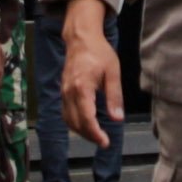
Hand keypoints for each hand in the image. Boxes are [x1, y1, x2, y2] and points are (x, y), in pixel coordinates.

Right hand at [61, 18, 125, 145]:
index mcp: (82, 88)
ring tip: (96, 135)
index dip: (95, 134)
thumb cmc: (99, 52)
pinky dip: (75, 122)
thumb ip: (114, 96)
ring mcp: (64, 92)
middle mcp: (69, 92)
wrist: (81, 39)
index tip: (105, 142)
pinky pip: (66, 112)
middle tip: (103, 141)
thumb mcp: (113, 72)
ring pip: (68, 120)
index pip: (86, 118)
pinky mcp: (63, 91)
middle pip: (76, 123)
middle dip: (89, 135)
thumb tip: (118, 119)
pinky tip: (86, 124)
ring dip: (81, 131)